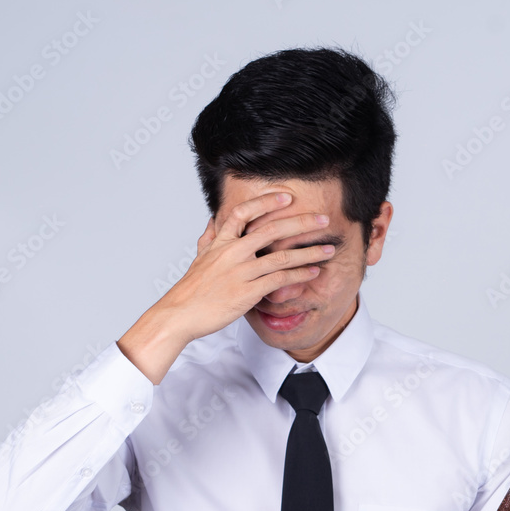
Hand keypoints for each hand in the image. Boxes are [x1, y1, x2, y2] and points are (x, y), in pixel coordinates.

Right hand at [167, 192, 337, 342]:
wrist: (181, 313)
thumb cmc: (191, 288)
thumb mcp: (200, 257)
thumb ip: (210, 237)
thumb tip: (213, 220)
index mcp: (221, 241)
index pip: (244, 212)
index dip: (267, 202)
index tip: (288, 197)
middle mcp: (232, 252)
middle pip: (271, 230)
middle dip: (301, 223)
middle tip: (322, 220)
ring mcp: (241, 272)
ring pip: (282, 257)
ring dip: (309, 253)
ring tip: (328, 250)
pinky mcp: (248, 292)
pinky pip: (280, 280)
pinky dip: (299, 275)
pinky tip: (313, 272)